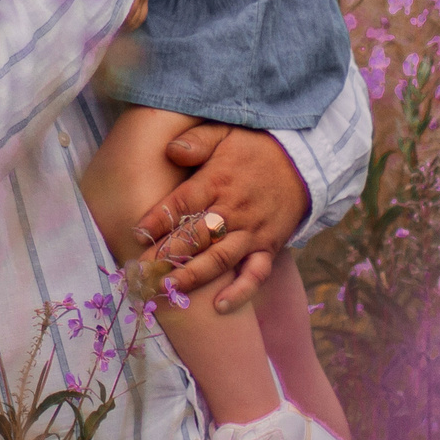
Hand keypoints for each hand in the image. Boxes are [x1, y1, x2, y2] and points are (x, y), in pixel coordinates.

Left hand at [133, 124, 310, 313]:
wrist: (302, 162)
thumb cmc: (254, 148)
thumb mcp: (225, 132)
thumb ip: (197, 140)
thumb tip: (171, 150)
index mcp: (218, 180)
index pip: (183, 203)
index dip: (159, 219)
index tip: (137, 234)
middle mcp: (233, 209)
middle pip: (197, 235)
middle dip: (167, 254)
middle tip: (142, 271)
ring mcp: (252, 231)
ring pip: (220, 258)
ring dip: (194, 275)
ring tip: (169, 288)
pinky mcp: (268, 246)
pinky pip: (255, 274)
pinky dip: (240, 292)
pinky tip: (219, 307)